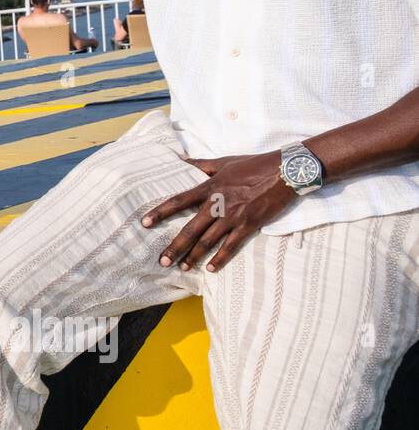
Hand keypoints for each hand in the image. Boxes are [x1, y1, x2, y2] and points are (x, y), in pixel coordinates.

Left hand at [140, 151, 296, 272]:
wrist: (285, 171)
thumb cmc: (254, 165)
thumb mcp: (224, 162)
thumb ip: (201, 164)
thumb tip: (182, 160)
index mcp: (209, 187)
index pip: (179, 201)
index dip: (161, 212)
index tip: (145, 223)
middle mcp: (218, 204)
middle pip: (191, 229)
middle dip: (175, 246)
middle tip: (162, 260)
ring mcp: (233, 216)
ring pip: (208, 241)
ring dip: (194, 256)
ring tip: (182, 268)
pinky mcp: (249, 225)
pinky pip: (232, 245)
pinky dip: (221, 258)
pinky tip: (212, 269)